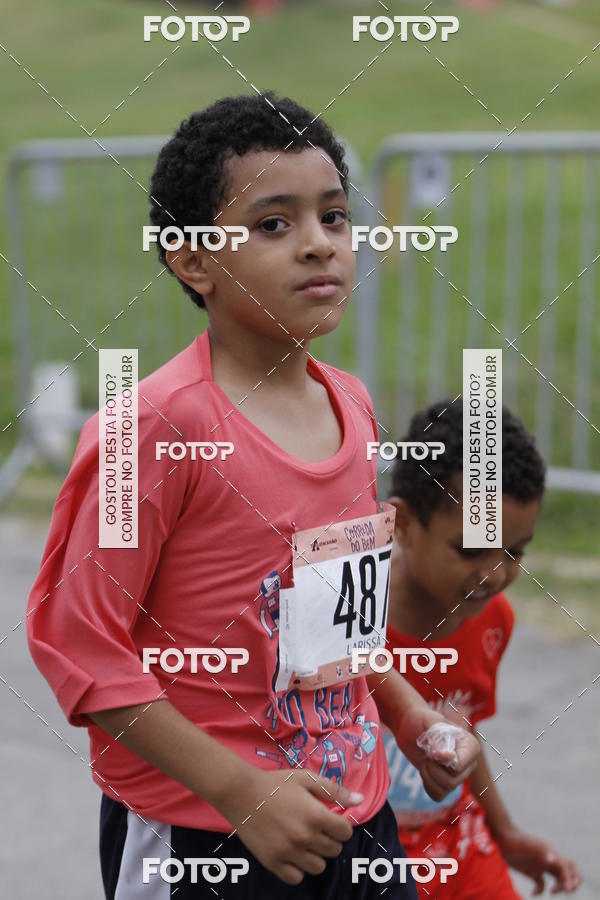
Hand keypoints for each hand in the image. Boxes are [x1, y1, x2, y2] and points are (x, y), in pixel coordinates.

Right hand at [217, 767, 361, 884]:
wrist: (241, 793)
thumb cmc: (276, 784)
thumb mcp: (306, 779)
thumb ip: (334, 791)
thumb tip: (360, 800)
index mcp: (316, 815)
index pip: (345, 833)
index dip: (340, 826)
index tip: (330, 821)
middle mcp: (305, 837)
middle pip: (334, 851)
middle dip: (329, 839)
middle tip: (315, 828)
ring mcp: (289, 852)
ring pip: (318, 867)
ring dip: (315, 855)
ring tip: (304, 841)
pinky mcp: (273, 862)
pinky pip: (296, 877)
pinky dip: (297, 868)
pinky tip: (292, 853)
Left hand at [395, 708, 479, 801]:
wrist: (410, 727)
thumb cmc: (421, 720)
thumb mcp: (429, 721)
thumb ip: (439, 736)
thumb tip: (448, 757)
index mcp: (470, 746)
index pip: (459, 766)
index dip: (441, 761)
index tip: (431, 750)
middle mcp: (469, 763)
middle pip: (452, 781)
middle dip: (433, 769)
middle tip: (426, 754)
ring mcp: (458, 776)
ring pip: (445, 790)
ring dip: (428, 776)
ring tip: (425, 760)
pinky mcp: (446, 785)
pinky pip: (438, 796)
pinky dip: (427, 786)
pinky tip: (425, 771)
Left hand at [498, 828, 580, 893]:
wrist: (502, 838)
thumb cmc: (515, 841)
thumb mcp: (529, 846)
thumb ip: (541, 852)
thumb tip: (553, 859)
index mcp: (551, 853)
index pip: (570, 867)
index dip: (572, 878)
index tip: (567, 888)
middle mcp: (548, 859)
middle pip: (569, 871)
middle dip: (572, 882)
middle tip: (566, 890)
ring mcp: (540, 865)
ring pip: (557, 877)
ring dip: (559, 886)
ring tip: (552, 891)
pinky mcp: (531, 870)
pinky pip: (541, 883)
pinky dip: (540, 890)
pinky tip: (532, 892)